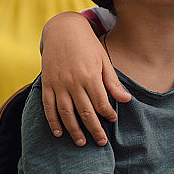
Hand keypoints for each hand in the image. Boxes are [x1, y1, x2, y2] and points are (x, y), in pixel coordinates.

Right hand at [40, 12, 130, 145]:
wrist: (62, 29)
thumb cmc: (87, 45)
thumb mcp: (103, 60)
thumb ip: (112, 82)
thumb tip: (126, 100)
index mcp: (90, 76)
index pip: (101, 103)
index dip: (108, 114)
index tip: (112, 119)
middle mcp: (74, 82)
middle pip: (85, 112)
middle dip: (94, 130)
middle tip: (101, 142)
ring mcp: (59, 84)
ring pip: (66, 113)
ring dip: (74, 130)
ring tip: (81, 143)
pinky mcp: (47, 83)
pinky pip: (48, 106)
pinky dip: (52, 121)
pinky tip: (59, 133)